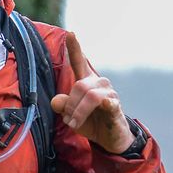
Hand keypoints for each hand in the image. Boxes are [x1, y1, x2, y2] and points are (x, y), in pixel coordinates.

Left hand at [50, 31, 134, 152]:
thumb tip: (56, 101)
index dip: (75, 48)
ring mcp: (109, 93)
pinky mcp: (116, 106)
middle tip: (67, 120)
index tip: (70, 33)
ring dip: (78, 112)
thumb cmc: (91, 122)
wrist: (111, 139)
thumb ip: (63, 106)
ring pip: (90, 96)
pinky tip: (102, 108)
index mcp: (86, 82)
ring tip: (74, 124)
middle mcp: (99, 83)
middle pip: (79, 85)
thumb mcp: (71, 116)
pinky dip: (102, 106)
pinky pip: (107, 103)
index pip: (79, 62)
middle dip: (70, 104)